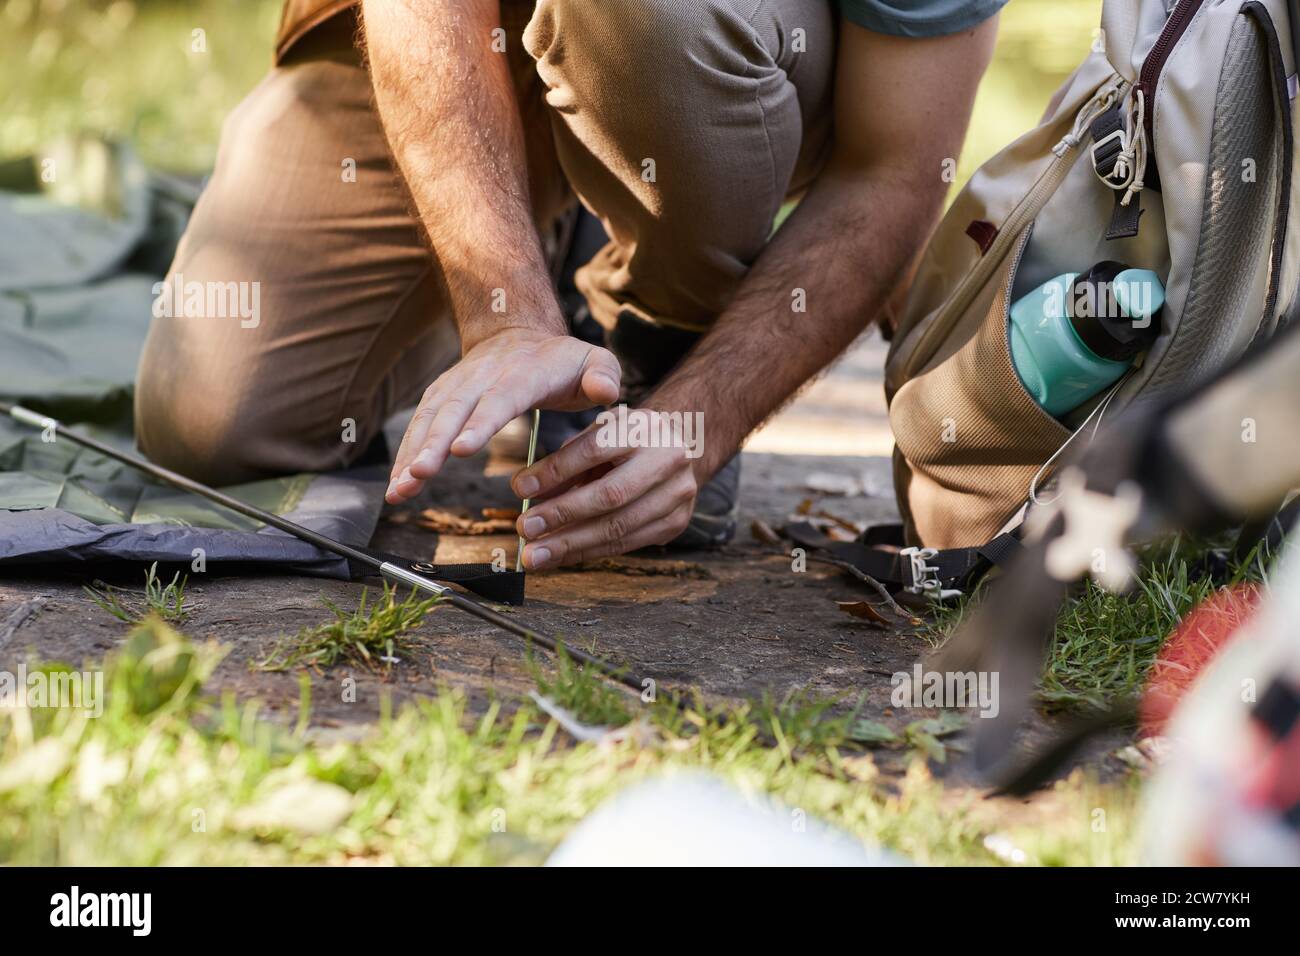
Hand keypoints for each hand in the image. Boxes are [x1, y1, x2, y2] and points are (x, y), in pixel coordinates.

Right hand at [386, 328, 619, 502]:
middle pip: (454, 411)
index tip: (460, 450)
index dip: (479, 423)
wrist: (516, 332)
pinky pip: (419, 427)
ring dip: (412, 454)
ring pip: (429, 419)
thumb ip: (605, 374)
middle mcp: (482, 376)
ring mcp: (457, 386)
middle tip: (419, 475)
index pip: (500, 398)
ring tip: (400, 490)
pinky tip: (397, 487)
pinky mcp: (440, 398)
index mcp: (523, 372)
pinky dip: (406, 455)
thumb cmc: (562, 361)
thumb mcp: (594, 360)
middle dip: (433, 444)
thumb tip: (606, 392)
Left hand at [511, 408, 701, 569]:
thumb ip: (567, 458)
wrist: (680, 447)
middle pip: (610, 495)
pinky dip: (588, 552)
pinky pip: (626, 544)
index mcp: (644, 427)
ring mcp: (677, 494)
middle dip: (562, 515)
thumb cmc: (628, 439)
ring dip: (570, 544)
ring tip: (535, 555)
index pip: (594, 450)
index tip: (521, 488)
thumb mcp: (599, 432)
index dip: (556, 471)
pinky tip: (560, 556)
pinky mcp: (675, 522)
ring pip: (618, 527)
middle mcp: (667, 459)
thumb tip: (529, 492)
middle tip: (525, 529)